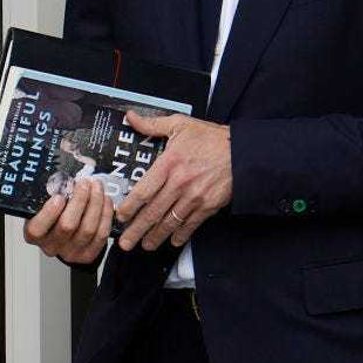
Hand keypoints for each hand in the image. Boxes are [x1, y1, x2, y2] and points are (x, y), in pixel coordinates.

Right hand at [23, 178, 113, 263]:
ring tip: (97, 187)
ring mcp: (70, 253)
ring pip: (87, 229)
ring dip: (96, 203)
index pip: (37, 229)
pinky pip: (101, 235)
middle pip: (67, 225)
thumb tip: (64, 176)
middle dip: (79, 200)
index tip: (59, 196)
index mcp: (35, 234)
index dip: (49, 213)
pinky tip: (105, 200)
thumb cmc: (55, 212)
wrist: (67, 233)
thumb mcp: (45, 201)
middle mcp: (51, 246)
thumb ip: (51, 192)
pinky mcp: (88, 255)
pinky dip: (105, 215)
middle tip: (85, 183)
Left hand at [115, 111, 231, 251]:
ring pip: (170, 222)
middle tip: (125, 242)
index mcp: (169, 163)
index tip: (120, 216)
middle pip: (153, 212)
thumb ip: (152, 124)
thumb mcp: (180, 124)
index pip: (143, 191)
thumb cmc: (210, 138)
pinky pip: (190, 225)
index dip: (129, 207)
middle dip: (137, 230)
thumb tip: (130, 117)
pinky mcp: (207, 206)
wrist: (241, 151)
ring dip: (156, 236)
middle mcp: (179, 183)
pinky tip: (172, 241)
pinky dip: (180, 235)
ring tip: (145, 245)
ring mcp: (194, 197)